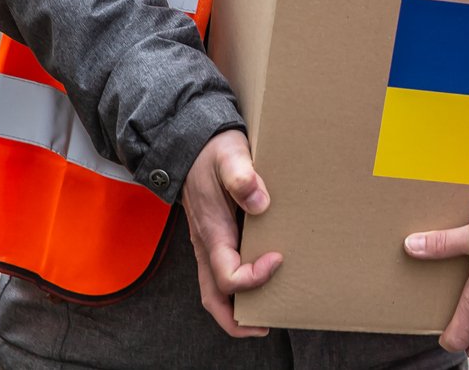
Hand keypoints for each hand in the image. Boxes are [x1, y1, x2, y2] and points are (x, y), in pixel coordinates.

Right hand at [183, 129, 283, 337]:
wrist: (190, 143)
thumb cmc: (212, 150)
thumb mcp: (229, 155)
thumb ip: (242, 176)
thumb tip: (261, 203)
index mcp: (211, 232)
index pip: (228, 275)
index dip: (254, 277)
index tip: (279, 258)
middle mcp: (207, 245)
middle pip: (213, 297)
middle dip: (235, 319)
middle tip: (265, 325)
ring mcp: (208, 244)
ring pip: (214, 289)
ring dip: (235, 307)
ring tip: (266, 313)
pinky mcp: (214, 237)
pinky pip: (220, 272)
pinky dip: (235, 287)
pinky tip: (259, 280)